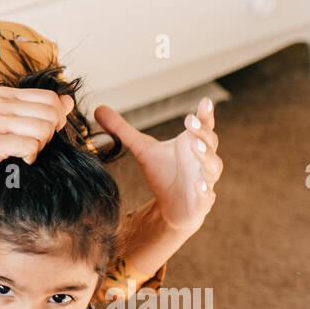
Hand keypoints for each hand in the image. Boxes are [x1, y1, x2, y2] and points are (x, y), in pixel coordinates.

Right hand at [0, 86, 75, 195]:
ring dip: (41, 146)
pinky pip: (29, 146)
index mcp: (4, 94)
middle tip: (35, 146)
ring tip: (27, 153)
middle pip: (51, 113)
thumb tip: (69, 102)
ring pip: (43, 129)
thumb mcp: (9, 123)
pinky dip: (31, 157)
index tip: (44, 135)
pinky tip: (21, 161)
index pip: (50, 98)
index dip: (57, 119)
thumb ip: (38, 111)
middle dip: (50, 134)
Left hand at [92, 96, 221, 235]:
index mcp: (191, 143)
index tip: (205, 101)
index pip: (202, 125)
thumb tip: (97, 109)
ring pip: (212, 167)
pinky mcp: (202, 202)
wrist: (171, 207)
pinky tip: (199, 185)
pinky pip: (207, 196)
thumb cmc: (162, 173)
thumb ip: (122, 130)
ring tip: (196, 146)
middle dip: (202, 132)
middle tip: (190, 122)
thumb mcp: (142, 150)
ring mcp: (205, 180)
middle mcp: (202, 159)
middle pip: (209, 142)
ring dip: (206, 156)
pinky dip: (205, 191)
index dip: (205, 114)